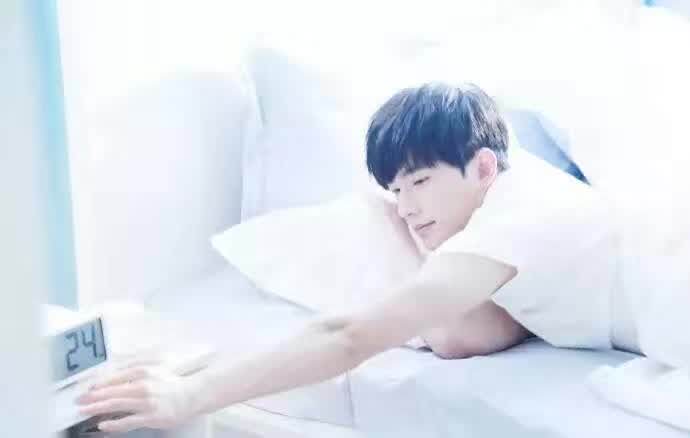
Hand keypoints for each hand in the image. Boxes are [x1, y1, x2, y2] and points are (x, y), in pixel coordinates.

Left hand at [77, 365, 196, 432]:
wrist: (191, 395)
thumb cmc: (172, 384)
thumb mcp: (153, 369)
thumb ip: (134, 370)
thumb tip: (112, 372)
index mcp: (143, 372)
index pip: (114, 377)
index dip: (98, 384)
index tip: (86, 388)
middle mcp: (143, 385)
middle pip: (112, 391)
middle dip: (92, 396)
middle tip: (79, 400)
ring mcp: (146, 402)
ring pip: (117, 405)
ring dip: (98, 408)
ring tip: (85, 411)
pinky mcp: (151, 417)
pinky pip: (128, 421)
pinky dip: (114, 424)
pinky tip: (103, 425)